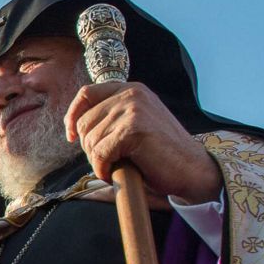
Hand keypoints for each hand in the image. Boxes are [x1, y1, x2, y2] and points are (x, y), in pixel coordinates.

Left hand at [63, 82, 221, 203]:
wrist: (193, 171)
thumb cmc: (161, 155)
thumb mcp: (134, 127)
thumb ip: (111, 118)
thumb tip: (72, 127)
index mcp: (131, 89)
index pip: (86, 94)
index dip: (73, 115)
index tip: (70, 136)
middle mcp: (131, 93)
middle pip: (84, 122)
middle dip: (89, 148)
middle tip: (108, 162)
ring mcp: (133, 109)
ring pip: (90, 139)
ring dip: (98, 161)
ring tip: (118, 167)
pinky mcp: (133, 128)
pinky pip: (100, 153)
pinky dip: (103, 169)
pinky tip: (117, 174)